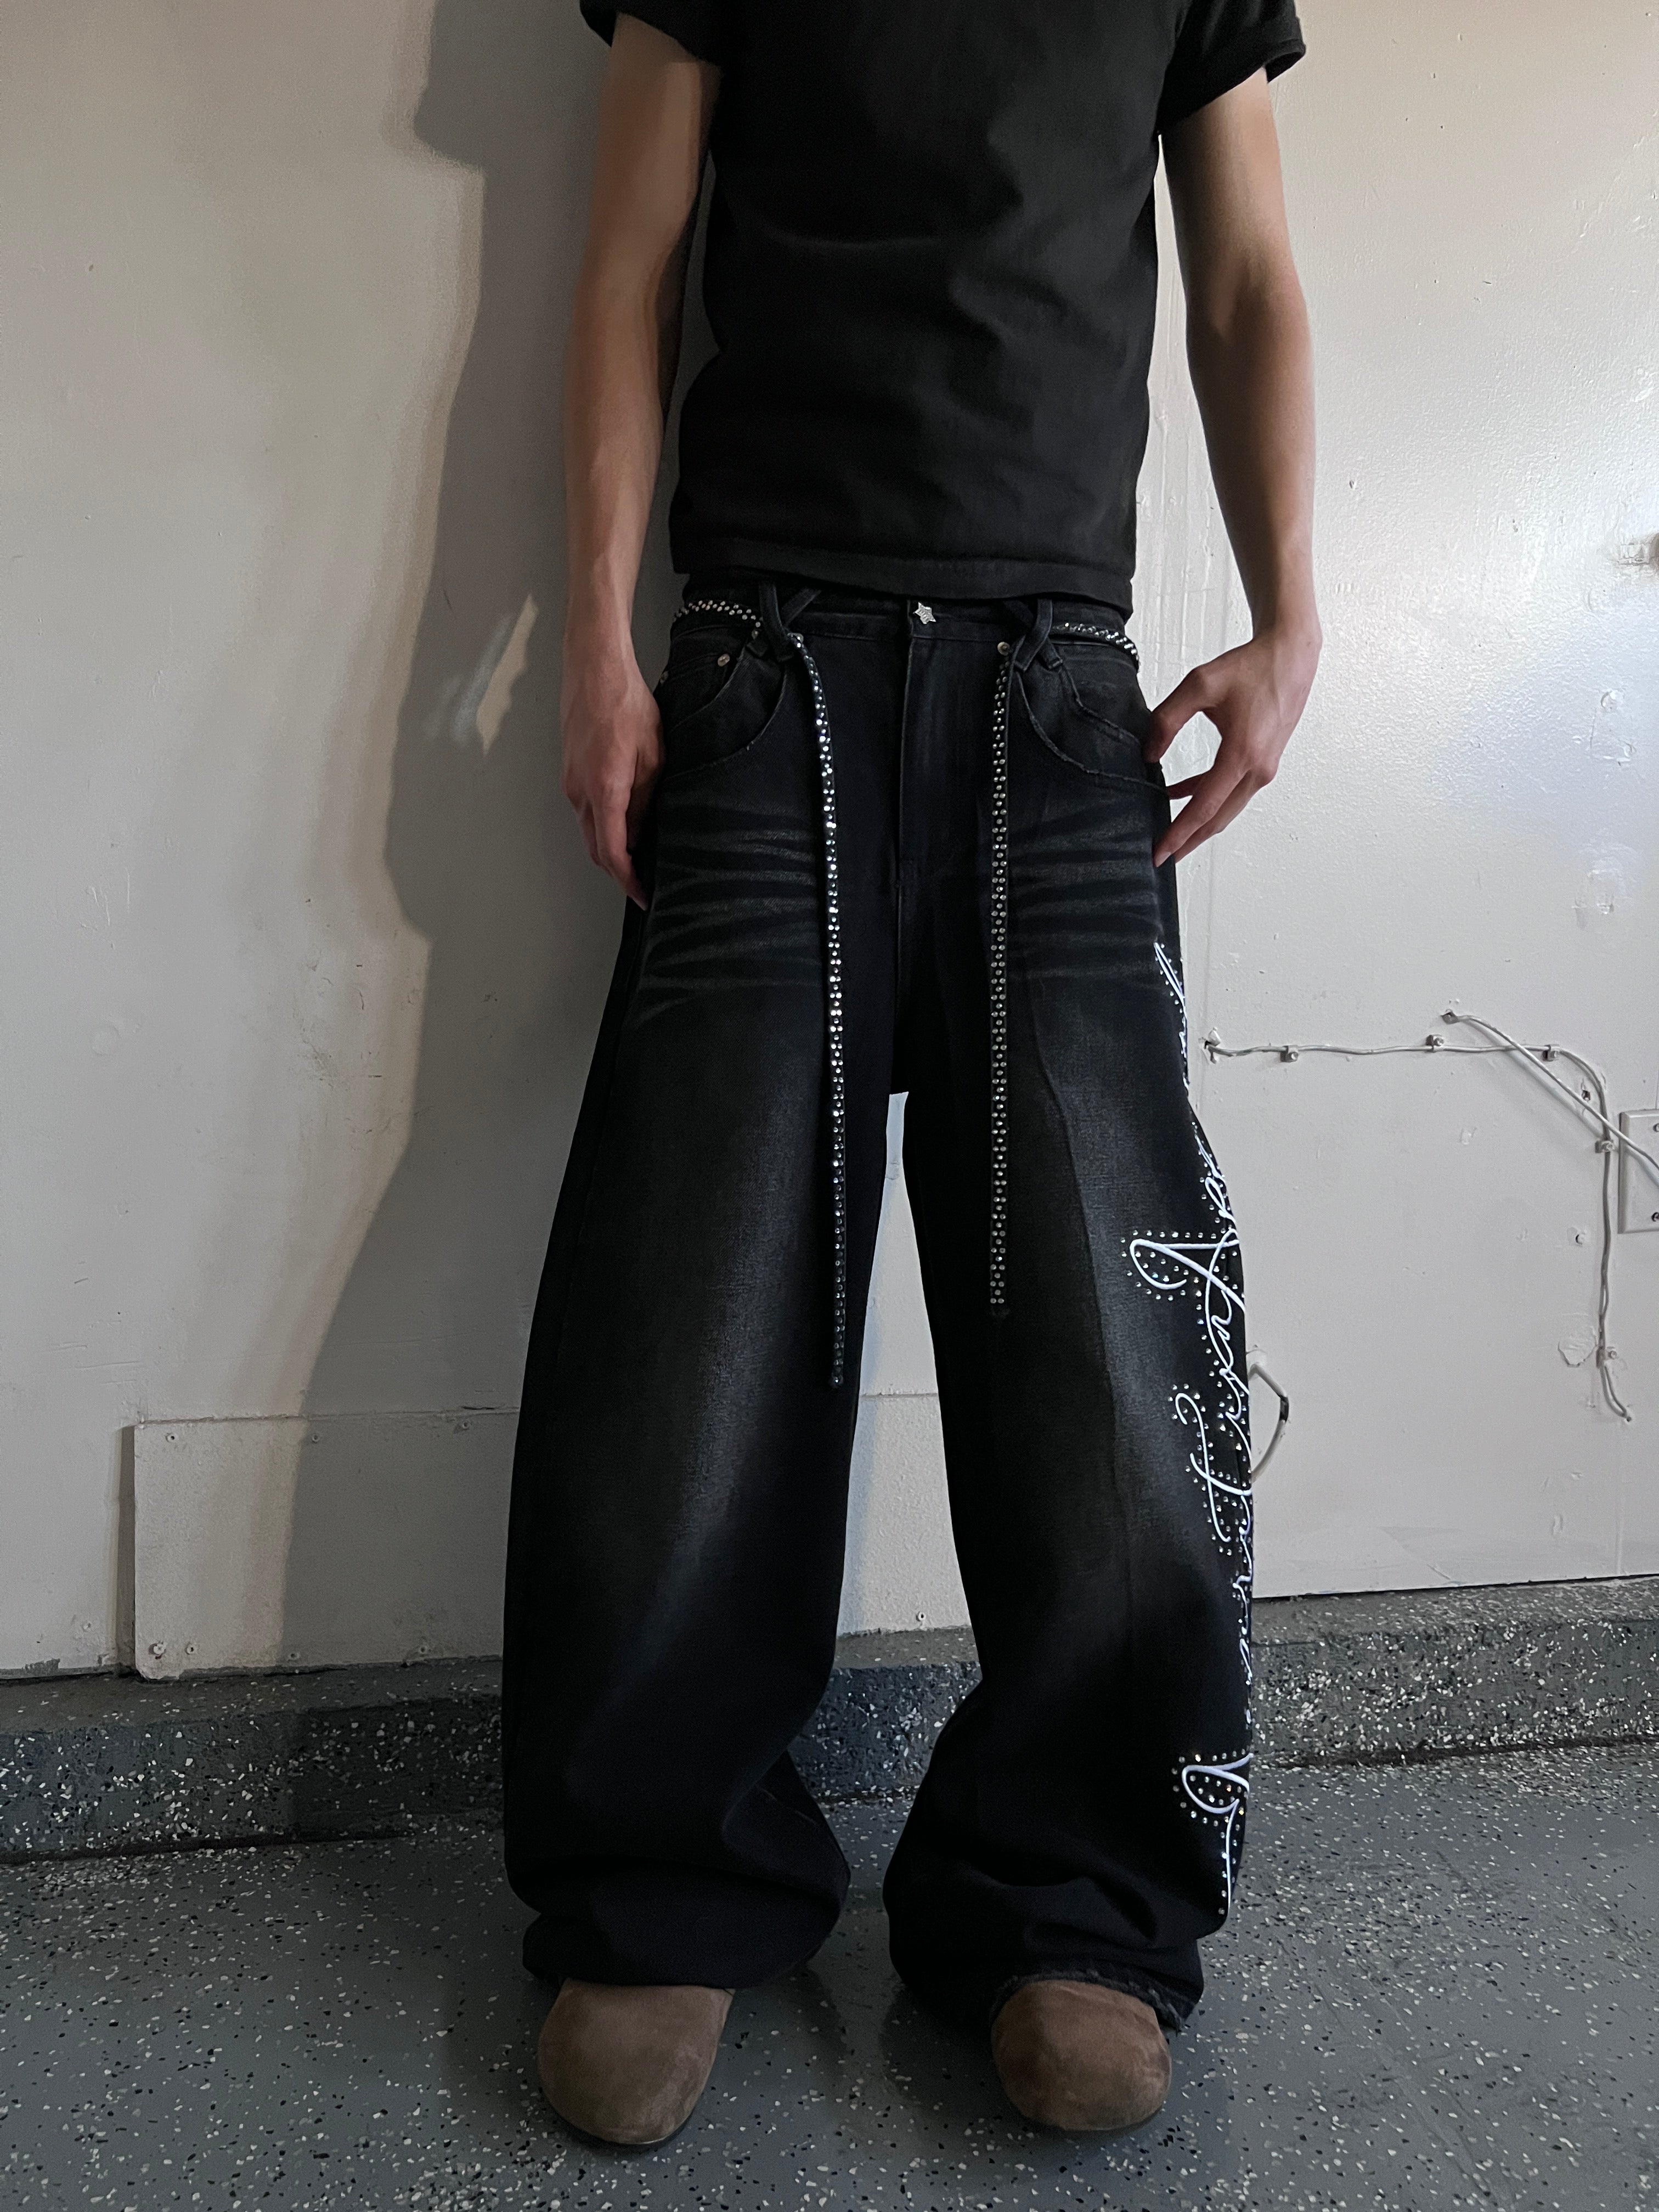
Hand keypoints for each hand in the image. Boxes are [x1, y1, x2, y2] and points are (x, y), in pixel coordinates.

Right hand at [561, 644, 662, 907]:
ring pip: (590, 828)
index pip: (612, 853)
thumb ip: (645, 800)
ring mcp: (571, 781)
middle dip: (619, 870)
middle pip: (596, 848)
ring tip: (639, 851)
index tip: (643, 896)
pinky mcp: (570, 770)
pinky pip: (586, 807)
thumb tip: (641, 832)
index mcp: (604, 791)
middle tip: (643, 880)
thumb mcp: (653, 757)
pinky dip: (603, 822)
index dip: (628, 881)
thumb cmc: (627, 705)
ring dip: (611, 845)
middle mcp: (580, 792)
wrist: (595, 669)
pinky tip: (624, 817)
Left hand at [1145, 626, 1318, 865]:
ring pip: (1227, 807)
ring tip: (1171, 835)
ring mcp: (1265, 767)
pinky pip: (1233, 790)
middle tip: (1163, 858)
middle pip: (1219, 818)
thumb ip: (1167, 720)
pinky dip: (1208, 797)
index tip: (1160, 852)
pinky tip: (1181, 793)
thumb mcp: (1199, 686)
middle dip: (1190, 841)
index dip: (1179, 832)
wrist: (1290, 655)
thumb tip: (1148, 754)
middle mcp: (1258, 768)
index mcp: (1243, 754)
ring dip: (1199, 822)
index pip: (1204, 806)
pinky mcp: (1264, 761)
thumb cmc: (1251, 667)